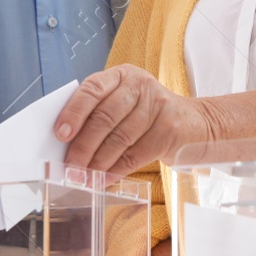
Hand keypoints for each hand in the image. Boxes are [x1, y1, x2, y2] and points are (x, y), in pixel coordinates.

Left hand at [56, 65, 211, 173]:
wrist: (196, 124)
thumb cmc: (148, 116)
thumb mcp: (124, 105)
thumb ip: (98, 115)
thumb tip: (66, 144)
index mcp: (121, 75)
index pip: (92, 89)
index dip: (74, 112)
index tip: (60, 134)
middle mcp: (140, 85)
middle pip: (104, 117)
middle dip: (83, 146)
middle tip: (70, 167)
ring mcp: (157, 106)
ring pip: (118, 139)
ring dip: (97, 163)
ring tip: (84, 178)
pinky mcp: (169, 129)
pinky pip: (135, 155)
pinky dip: (115, 170)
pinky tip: (104, 180)